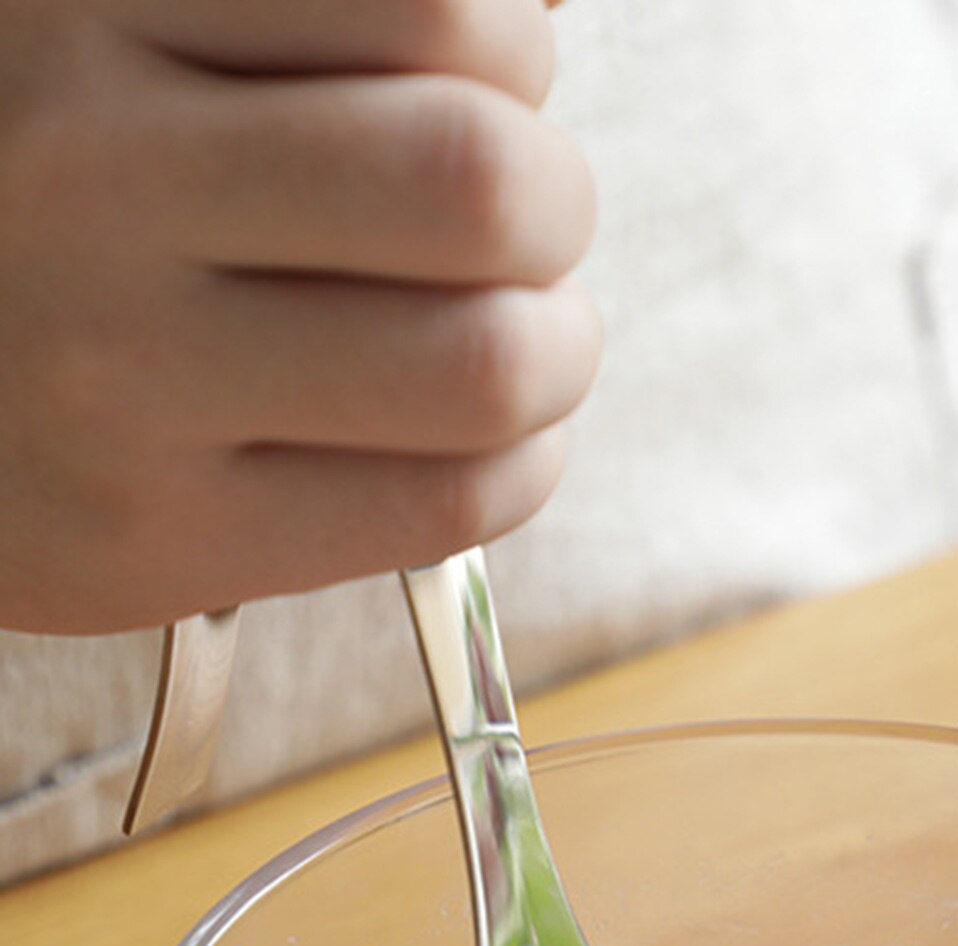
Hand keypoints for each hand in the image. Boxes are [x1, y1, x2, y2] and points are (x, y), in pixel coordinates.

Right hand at [0, 0, 598, 633]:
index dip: (512, 60)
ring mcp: (121, 374)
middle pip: (482, 187)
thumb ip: (324, 23)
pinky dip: (520, 463)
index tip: (479, 95)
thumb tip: (534, 31)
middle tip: (522, 228)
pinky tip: (479, 437)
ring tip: (514, 338)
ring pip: (489, 364)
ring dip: (555, 351)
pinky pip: (449, 500)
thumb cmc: (56, 199)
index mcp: (95, 4)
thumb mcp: (140, 37)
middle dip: (554, 207)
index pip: (441, 11)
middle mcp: (96, 177)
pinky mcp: (163, 536)